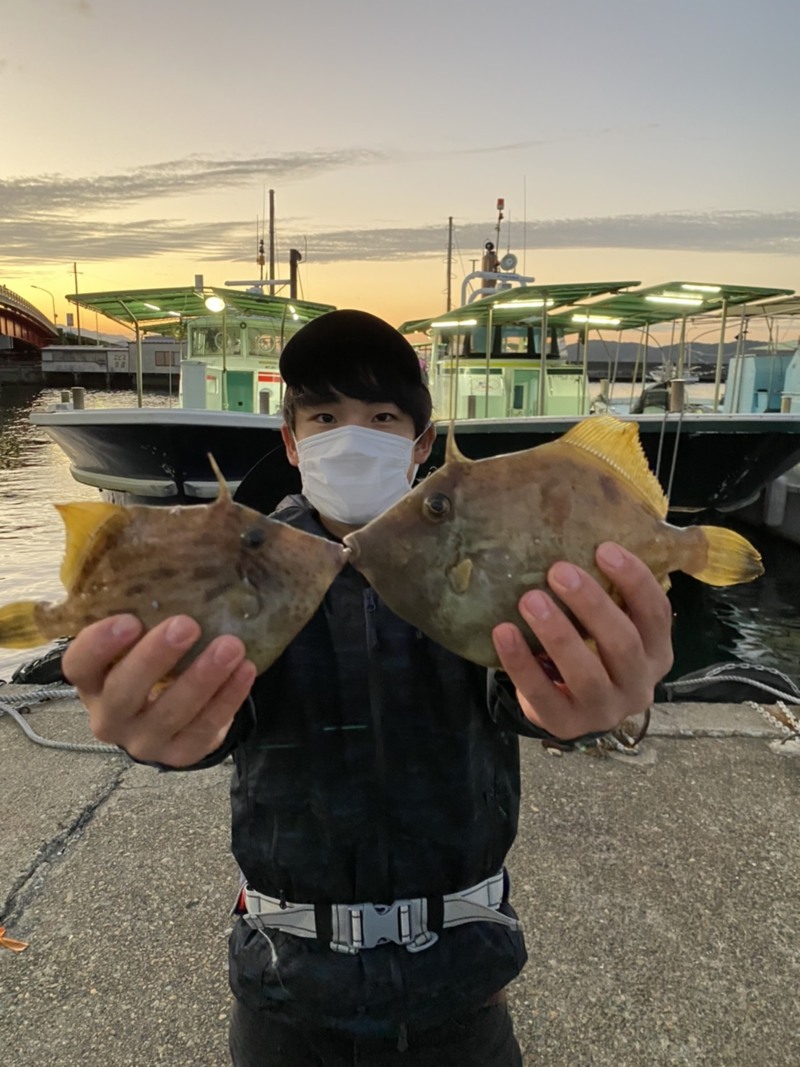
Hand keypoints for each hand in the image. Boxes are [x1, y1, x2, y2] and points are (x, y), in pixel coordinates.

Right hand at [62, 614, 256, 766]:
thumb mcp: (141, 639)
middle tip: (187, 625)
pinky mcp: (180, 754)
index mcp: (92, 681)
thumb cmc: (154, 661)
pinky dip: (227, 699)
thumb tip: (182, 546)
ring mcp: (144, 740)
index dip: (99, 645)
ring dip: (202, 678)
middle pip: (124, 692)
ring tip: (231, 646)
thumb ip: (147, 608)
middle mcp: (110, 716)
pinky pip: (205, 729)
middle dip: (155, 658)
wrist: (176, 714)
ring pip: (170, 714)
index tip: (129, 619)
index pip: (78, 665)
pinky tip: (245, 670)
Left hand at [491, 542, 672, 739]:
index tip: (604, 548)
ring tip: (530, 599)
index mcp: (656, 653)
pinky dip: (521, 662)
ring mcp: (603, 710)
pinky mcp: (566, 725)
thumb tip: (580, 532)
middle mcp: (638, 684)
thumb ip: (607, 594)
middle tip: (559, 571)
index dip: (635, 580)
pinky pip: (543, 694)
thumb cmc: (591, 651)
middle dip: (591, 605)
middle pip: (623, 644)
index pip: (657, 615)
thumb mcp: (608, 626)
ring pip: (586, 674)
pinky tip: (504, 632)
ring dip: (558, 634)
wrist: (568, 705)